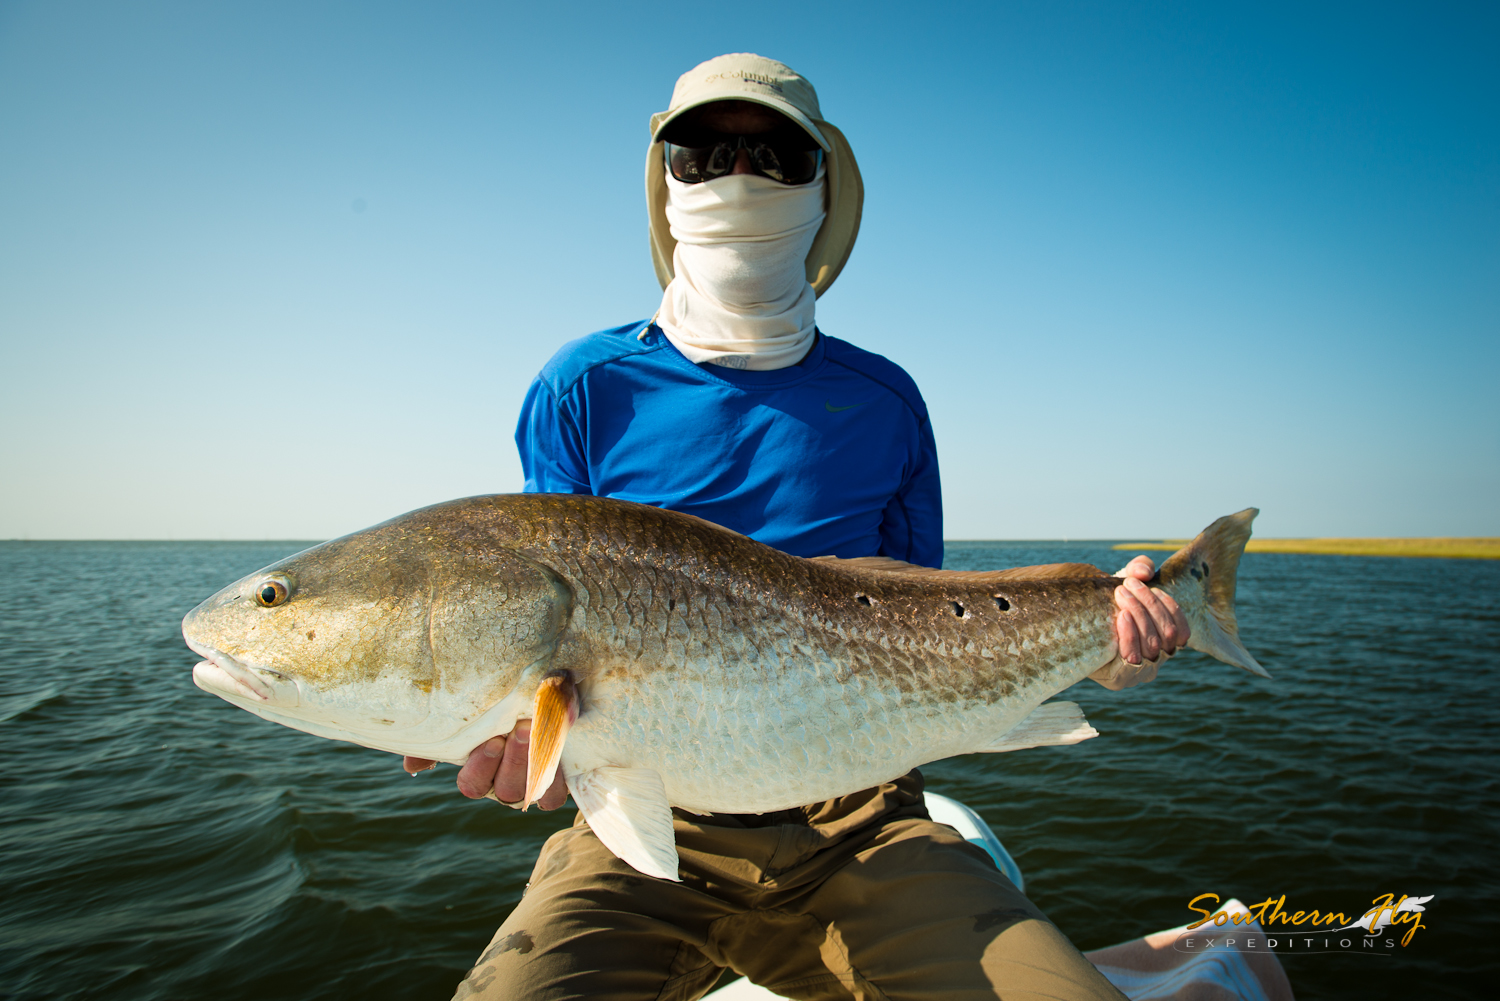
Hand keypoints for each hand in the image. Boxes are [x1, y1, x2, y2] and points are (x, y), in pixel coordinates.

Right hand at [402, 719, 568, 809]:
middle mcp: (505, 782)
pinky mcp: (563, 781)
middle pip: (506, 790)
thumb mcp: (473, 713)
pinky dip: (560, 774)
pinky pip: (560, 792)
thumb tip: (413, 766)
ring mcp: (535, 784)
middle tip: (522, 728)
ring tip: (541, 731)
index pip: (472, 784)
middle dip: (514, 760)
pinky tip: (562, 743)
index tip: (491, 740)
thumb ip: (443, 735)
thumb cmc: (502, 703)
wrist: (548, 691)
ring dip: (536, 764)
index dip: (481, 768)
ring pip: (531, 792)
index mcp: (480, 771)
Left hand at [1091, 555, 1190, 689]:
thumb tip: (1144, 572)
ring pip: (1152, 644)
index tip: (1152, 585)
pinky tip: (1121, 616)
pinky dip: (1130, 634)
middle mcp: (1158, 660)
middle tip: (1126, 585)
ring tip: (1120, 594)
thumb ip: (1139, 568)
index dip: (1170, 607)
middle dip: (1148, 605)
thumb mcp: (1128, 582)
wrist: (1076, 626)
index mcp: (1167, 642)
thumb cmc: (1109, 604)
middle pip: (1166, 634)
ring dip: (1138, 614)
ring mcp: (1141, 672)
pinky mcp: (1121, 680)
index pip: (1182, 630)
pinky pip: (1132, 657)